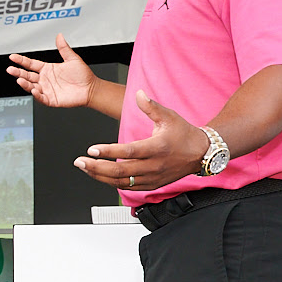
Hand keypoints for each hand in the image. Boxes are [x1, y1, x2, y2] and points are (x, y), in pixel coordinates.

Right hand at [6, 34, 94, 107]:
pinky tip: (34, 90)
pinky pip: (41, 98)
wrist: (90, 89)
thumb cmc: (83, 75)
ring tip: (20, 80)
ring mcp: (47, 89)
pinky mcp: (51, 99)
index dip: (21, 60)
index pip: (31, 64)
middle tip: (10, 69)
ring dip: (25, 84)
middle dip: (18, 72)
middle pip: (27, 75)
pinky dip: (37, 95)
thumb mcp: (72, 59)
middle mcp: (45, 79)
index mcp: (48, 69)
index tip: (13, 57)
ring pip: (31, 86)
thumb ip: (64, 48)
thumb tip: (60, 36)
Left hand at [77, 92, 208, 191]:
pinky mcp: (151, 185)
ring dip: (100, 176)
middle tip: (80, 161)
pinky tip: (99, 175)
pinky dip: (111, 182)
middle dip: (96, 167)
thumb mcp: (169, 116)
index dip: (109, 151)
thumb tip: (138, 93)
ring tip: (85, 168)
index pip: (129, 152)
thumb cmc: (184, 134)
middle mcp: (154, 166)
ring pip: (121, 182)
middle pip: (120, 171)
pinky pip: (127, 187)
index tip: (92, 149)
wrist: (201, 154)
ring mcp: (152, 178)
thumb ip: (151, 106)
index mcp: (157, 148)